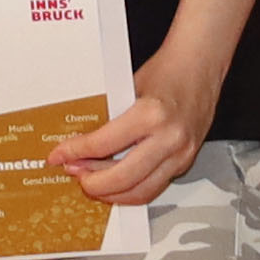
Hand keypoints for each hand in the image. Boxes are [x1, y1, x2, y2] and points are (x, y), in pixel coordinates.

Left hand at [56, 49, 215, 209]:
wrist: (200, 65)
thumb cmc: (169, 70)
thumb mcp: (129, 89)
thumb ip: (109, 119)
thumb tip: (80, 143)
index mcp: (151, 115)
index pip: (103, 145)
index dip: (75, 153)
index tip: (60, 156)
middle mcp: (169, 138)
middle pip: (122, 178)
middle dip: (92, 182)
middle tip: (76, 174)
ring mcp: (181, 154)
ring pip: (140, 192)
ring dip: (112, 193)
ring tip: (94, 183)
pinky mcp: (186, 162)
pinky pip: (155, 186)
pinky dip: (132, 189)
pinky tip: (117, 182)